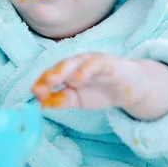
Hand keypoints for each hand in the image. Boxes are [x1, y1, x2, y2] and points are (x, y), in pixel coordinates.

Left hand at [32, 53, 149, 110]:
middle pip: (60, 66)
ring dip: (63, 70)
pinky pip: (96, 64)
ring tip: (53, 80)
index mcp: (68, 71)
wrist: (132, 88)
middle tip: (38, 87)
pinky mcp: (108, 63)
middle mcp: (78, 63)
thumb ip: (62, 100)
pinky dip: (86, 70)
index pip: (52, 75)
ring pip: (76, 63)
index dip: (42, 84)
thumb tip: (43, 104)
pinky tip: (79, 79)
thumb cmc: (102, 90)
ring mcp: (92, 62)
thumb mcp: (78, 100)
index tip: (35, 95)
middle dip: (49, 75)